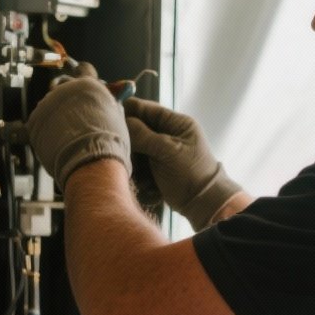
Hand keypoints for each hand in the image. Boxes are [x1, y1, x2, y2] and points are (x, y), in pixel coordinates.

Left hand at [26, 68, 129, 191]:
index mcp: (88, 84)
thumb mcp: (116, 115)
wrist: (91, 161)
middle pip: (63, 86)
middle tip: (73, 114)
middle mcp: (65, 89)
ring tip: (66, 135)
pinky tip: (54, 142)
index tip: (80, 79)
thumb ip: (110, 103)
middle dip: (66, 98)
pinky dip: (44, 131)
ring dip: (55, 116)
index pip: (84, 68)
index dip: (83, 75)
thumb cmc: (109, 142)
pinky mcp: (34, 122)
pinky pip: (37, 123)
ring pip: (49, 105)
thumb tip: (111, 99)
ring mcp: (47, 104)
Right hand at [123, 98, 241, 230]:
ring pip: (137, 151)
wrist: (204, 204)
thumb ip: (143, 135)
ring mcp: (163, 153)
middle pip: (139, 131)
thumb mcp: (167, 150)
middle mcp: (169, 135)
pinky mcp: (158, 170)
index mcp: (177, 123)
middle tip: (126, 156)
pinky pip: (141, 167)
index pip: (147, 109)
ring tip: (141, 177)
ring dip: (135, 164)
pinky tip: (148, 186)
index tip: (110, 117)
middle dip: (131, 145)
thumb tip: (122, 121)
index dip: (128, 112)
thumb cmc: (191, 173)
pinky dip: (141, 176)